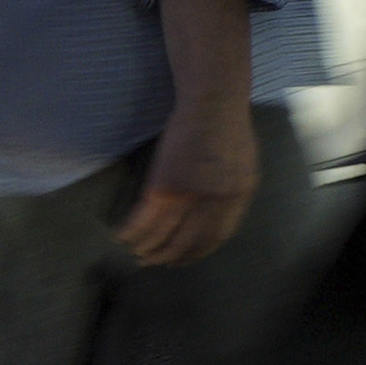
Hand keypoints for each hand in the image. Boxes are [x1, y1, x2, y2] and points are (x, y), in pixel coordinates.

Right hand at [118, 96, 254, 267]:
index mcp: (238, 196)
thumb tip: (217, 211)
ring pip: (162, 237)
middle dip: (170, 257)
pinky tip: (121, 238)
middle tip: (156, 262)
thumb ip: (232, 189)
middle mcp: (215, 202)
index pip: (217, 236)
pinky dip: (130, 234)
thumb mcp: (244, 163)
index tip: (185, 258)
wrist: (213, 102)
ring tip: (137, 254)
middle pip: (188, 242)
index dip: (198, 251)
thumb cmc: (228, 126)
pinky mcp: (164, 188)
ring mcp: (189, 197)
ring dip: (146, 250)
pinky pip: (143, 222)